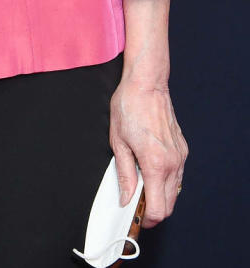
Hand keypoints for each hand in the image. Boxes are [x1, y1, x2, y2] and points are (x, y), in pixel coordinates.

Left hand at [110, 78, 187, 226]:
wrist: (146, 84)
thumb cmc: (129, 106)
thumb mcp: (118, 141)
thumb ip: (124, 173)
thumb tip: (126, 196)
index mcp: (155, 163)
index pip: (157, 208)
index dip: (146, 218)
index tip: (135, 215)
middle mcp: (172, 163)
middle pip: (168, 205)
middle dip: (153, 210)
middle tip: (136, 203)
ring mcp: (180, 156)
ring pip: (174, 191)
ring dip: (160, 195)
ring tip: (141, 183)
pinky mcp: (182, 149)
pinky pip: (177, 175)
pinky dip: (165, 180)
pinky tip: (150, 169)